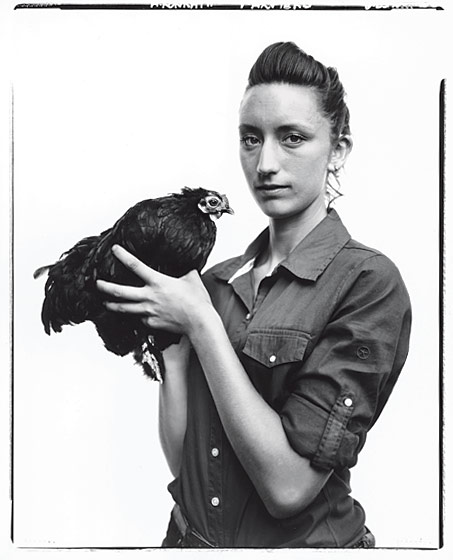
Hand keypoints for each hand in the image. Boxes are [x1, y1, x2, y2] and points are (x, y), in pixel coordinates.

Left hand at [96, 244, 212, 334]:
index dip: (123, 256)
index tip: (114, 249)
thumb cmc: (198, 301)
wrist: (199, 322)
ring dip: (113, 305)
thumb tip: (186, 265)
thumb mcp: (192, 279)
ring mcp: (148, 311)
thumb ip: (185, 271)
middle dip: (105, 287)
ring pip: (124, 308)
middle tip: (97, 284)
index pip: (135, 265)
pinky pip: (140, 319)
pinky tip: (137, 315)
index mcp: (158, 282)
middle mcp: (149, 297)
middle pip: (120, 292)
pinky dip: (138, 316)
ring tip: (106, 303)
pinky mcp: (151, 323)